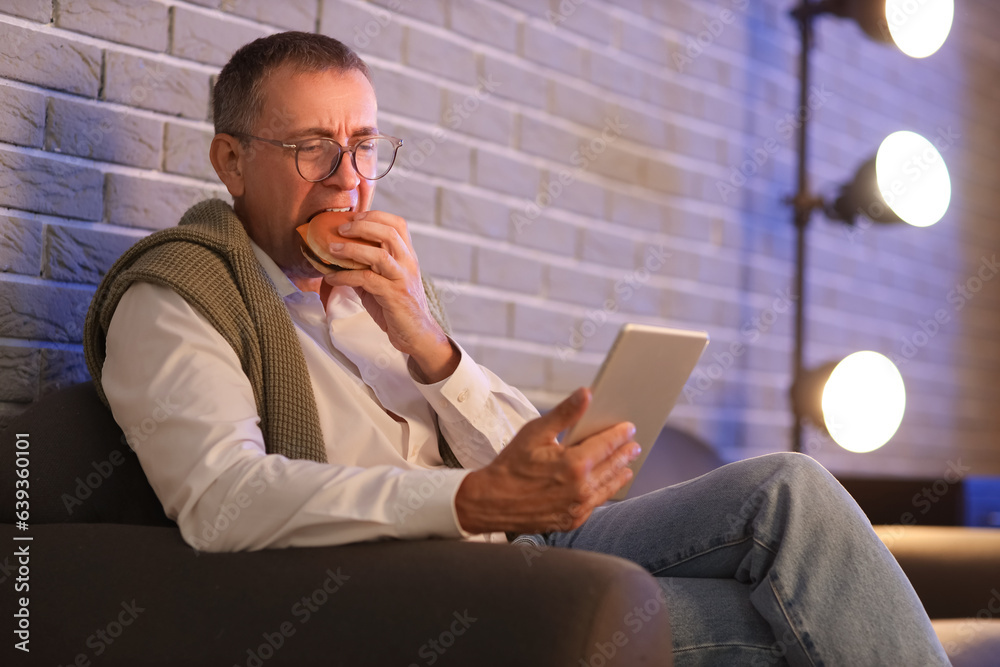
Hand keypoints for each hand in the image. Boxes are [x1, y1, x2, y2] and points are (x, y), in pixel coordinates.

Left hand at [322, 210, 457, 381]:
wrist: (416, 334)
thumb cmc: (397, 307)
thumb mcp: (382, 281)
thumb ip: (366, 267)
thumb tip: (337, 257)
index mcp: (407, 255)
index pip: (397, 224)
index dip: (374, 215)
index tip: (353, 217)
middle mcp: (408, 263)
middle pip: (389, 232)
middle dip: (362, 226)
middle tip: (340, 229)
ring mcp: (402, 278)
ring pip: (379, 254)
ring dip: (351, 249)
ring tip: (331, 249)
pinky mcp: (394, 295)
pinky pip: (366, 279)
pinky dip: (345, 276)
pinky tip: (331, 277)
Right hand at [454, 387, 641, 534]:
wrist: (491, 502)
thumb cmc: (511, 465)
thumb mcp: (535, 432)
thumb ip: (565, 413)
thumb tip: (587, 393)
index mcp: (575, 464)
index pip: (608, 445)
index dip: (620, 434)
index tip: (629, 427)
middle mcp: (581, 488)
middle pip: (613, 466)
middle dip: (625, 454)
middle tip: (634, 445)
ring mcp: (578, 508)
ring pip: (608, 488)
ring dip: (620, 474)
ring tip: (627, 466)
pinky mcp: (571, 520)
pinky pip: (595, 504)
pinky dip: (604, 493)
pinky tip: (605, 487)